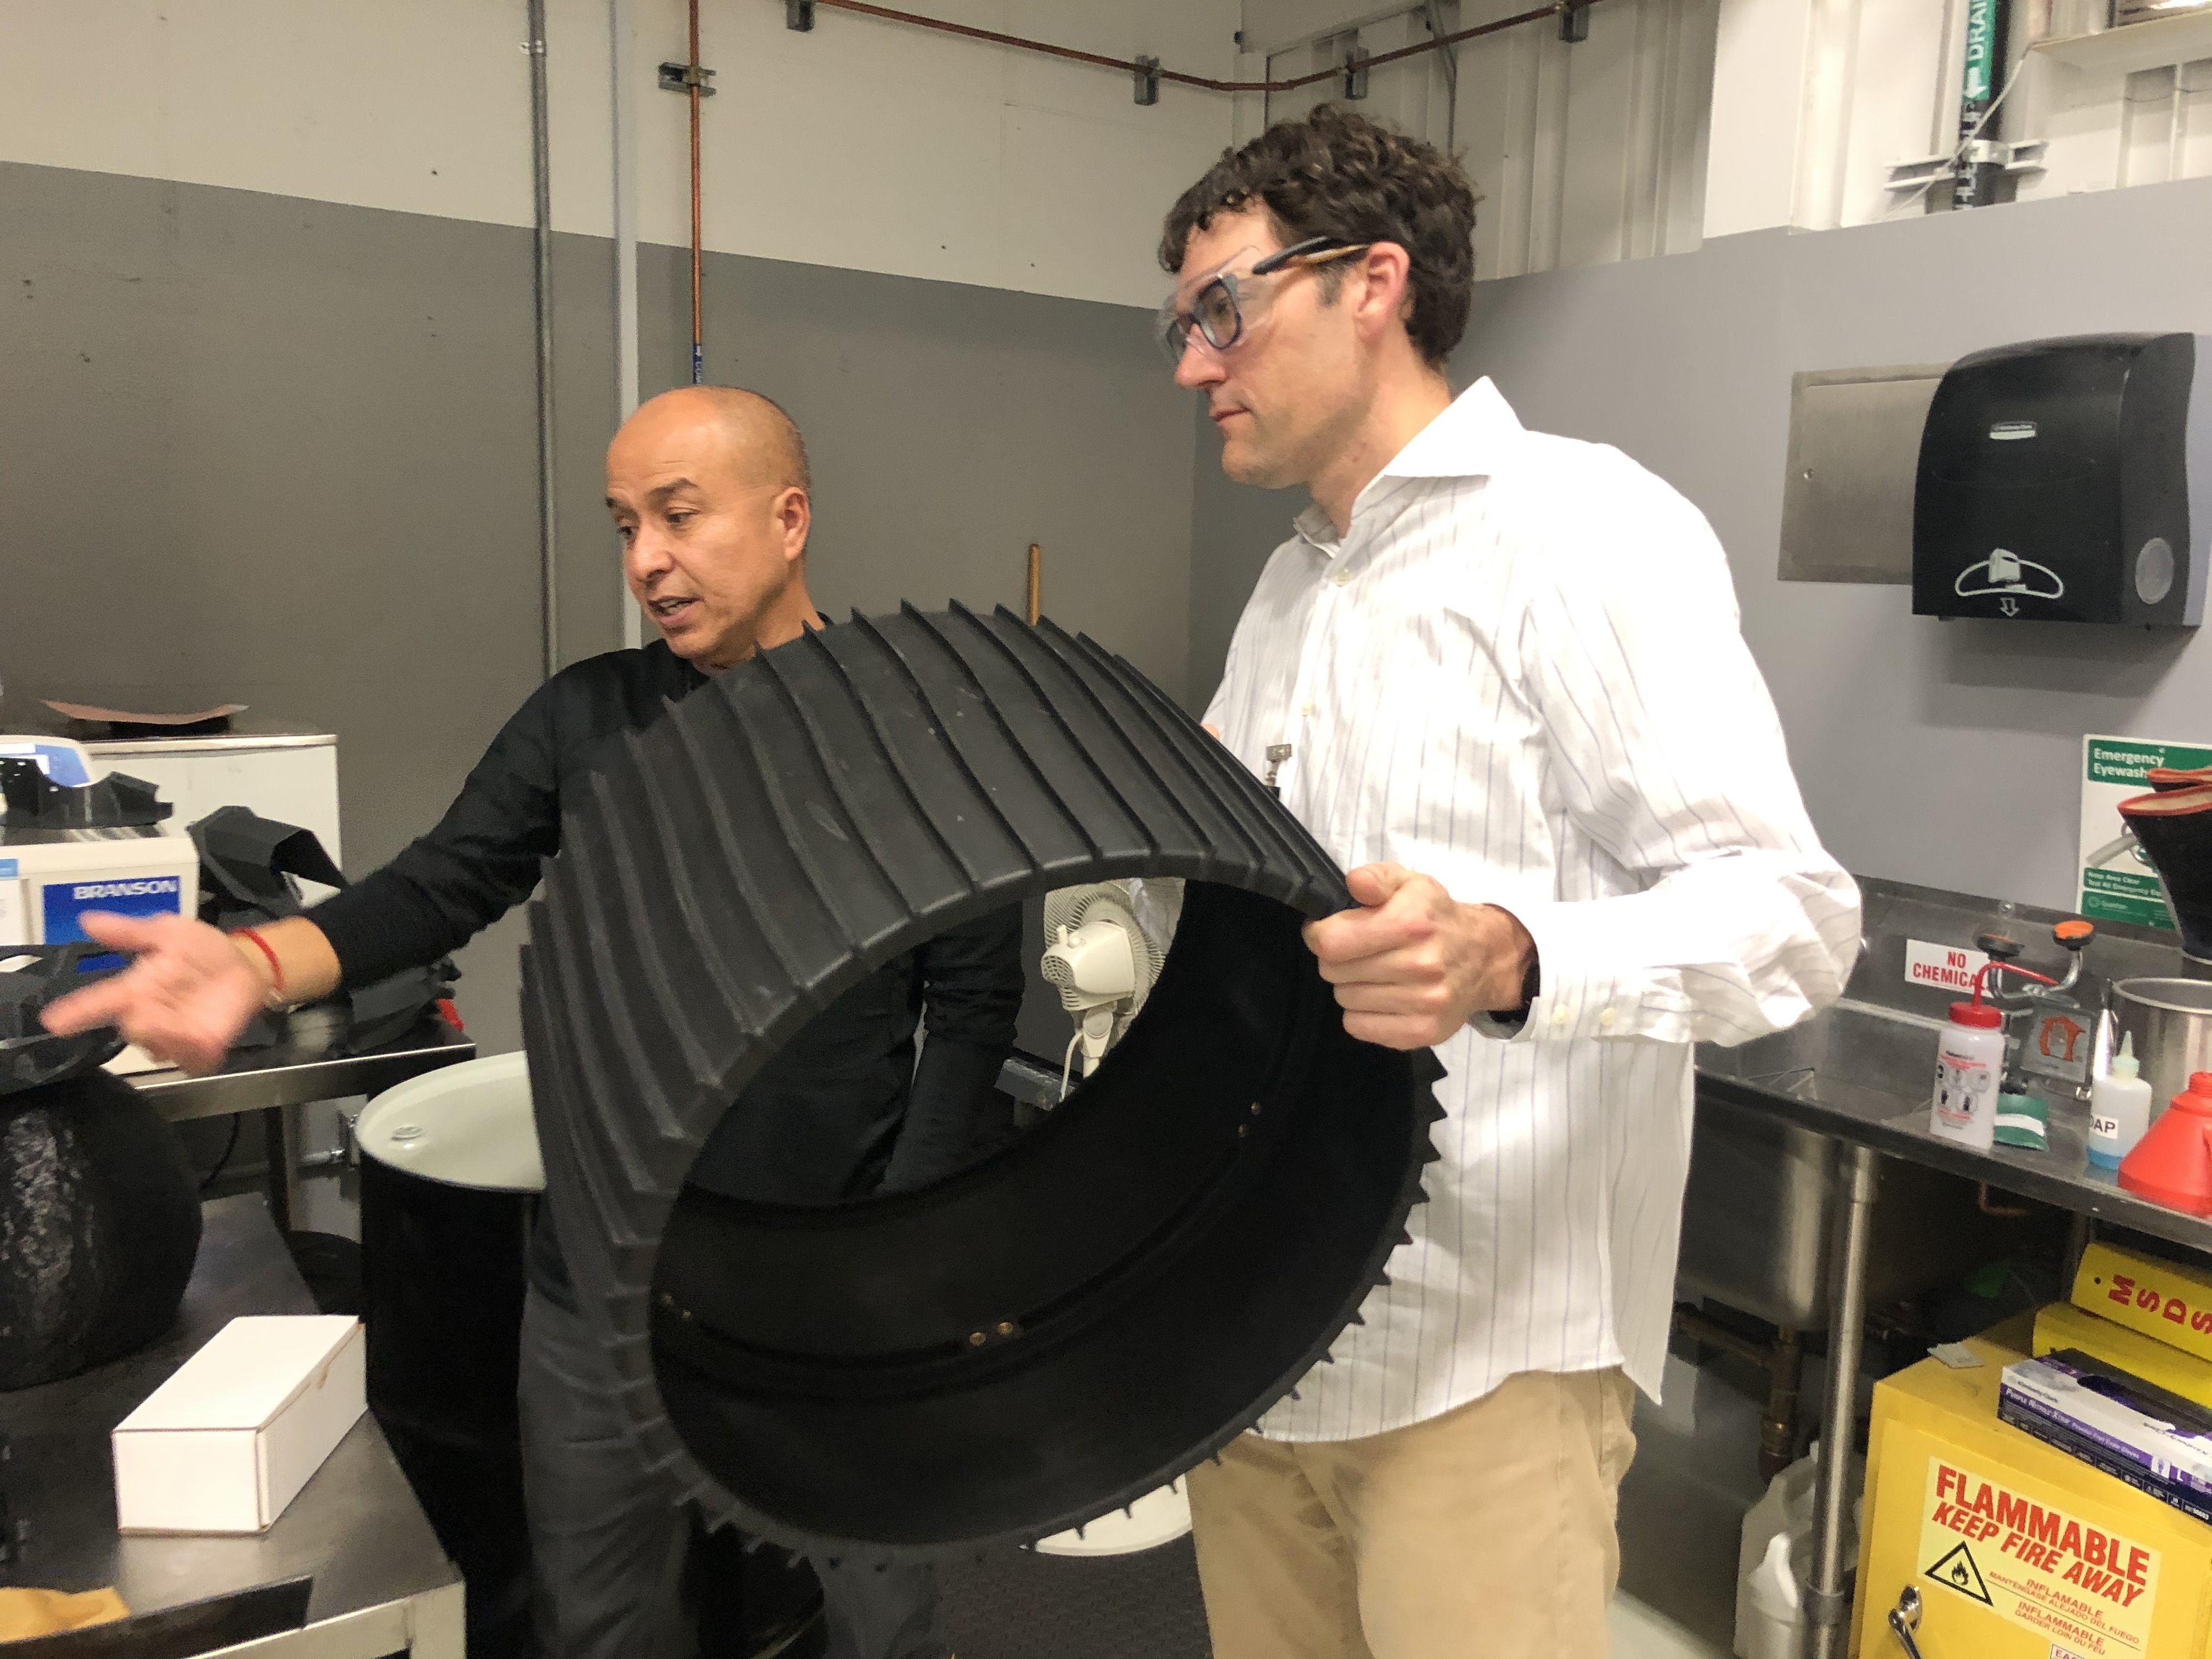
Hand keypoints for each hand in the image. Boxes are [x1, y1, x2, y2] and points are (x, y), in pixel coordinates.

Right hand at [38, 913, 269, 1073]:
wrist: (244, 964)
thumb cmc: (201, 948)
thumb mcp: (167, 931)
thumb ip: (129, 932)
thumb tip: (88, 919)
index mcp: (134, 989)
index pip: (97, 1002)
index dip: (75, 1012)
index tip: (53, 1020)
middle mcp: (148, 1015)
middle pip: (131, 1028)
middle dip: (139, 1021)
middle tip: (150, 1005)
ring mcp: (172, 1034)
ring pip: (157, 1046)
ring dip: (165, 1036)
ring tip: (181, 1021)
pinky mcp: (199, 1048)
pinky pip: (188, 1060)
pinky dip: (191, 1053)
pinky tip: (201, 1039)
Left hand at [1302, 864, 1536, 1049]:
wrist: (1484, 957)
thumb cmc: (1437, 918)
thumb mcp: (1410, 883)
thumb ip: (1376, 877)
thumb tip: (1354, 882)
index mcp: (1412, 923)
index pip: (1331, 942)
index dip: (1320, 934)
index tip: (1330, 930)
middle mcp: (1420, 965)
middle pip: (1333, 971)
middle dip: (1338, 959)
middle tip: (1360, 951)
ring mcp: (1424, 1003)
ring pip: (1344, 999)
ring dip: (1351, 986)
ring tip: (1375, 973)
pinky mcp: (1422, 1032)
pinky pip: (1359, 1027)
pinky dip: (1362, 1013)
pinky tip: (1383, 997)